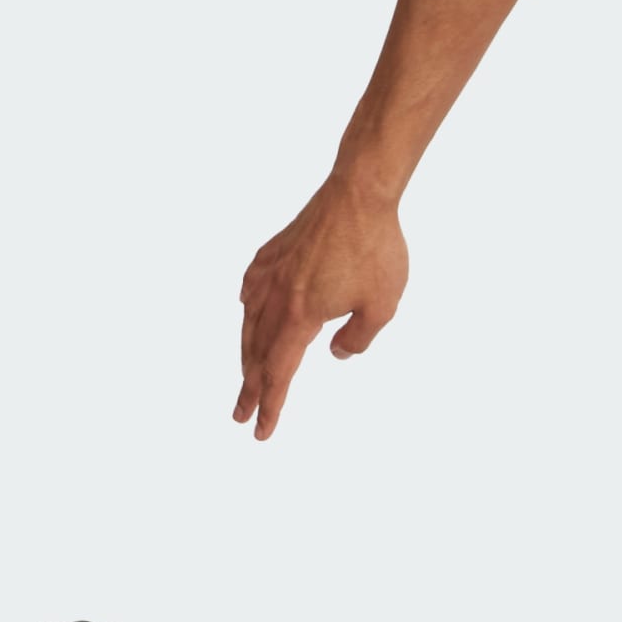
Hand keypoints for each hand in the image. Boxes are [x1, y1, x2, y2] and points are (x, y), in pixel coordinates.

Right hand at [235, 180, 408, 439]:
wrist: (360, 192)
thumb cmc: (376, 249)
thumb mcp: (382, 307)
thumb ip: (358, 339)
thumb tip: (336, 354)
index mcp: (302, 315)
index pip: (279, 372)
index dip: (271, 404)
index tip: (261, 429)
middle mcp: (279, 296)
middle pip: (257, 352)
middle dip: (249, 388)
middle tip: (240, 414)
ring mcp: (273, 271)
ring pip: (251, 321)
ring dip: (245, 353)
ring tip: (244, 374)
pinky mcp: (275, 250)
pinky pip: (252, 285)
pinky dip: (247, 305)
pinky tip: (245, 309)